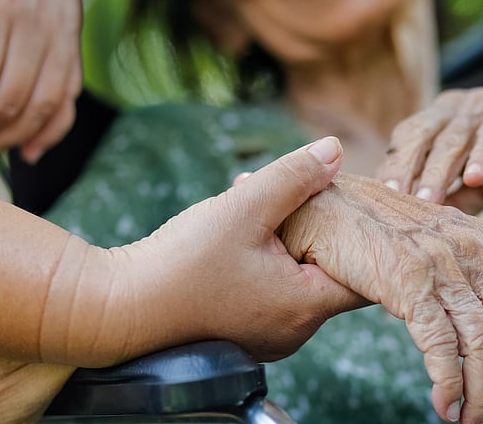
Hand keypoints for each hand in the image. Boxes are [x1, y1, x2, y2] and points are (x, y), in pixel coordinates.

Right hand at [39, 137, 366, 366]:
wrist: (117, 310)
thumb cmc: (180, 265)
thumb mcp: (244, 208)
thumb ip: (295, 177)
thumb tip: (336, 150)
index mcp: (305, 307)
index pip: (365, 271)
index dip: (366, 231)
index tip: (359, 198)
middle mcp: (295, 330)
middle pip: (332, 269)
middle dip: (321, 223)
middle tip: (307, 187)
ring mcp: (269, 333)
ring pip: (299, 274)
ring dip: (288, 234)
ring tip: (260, 198)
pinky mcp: (245, 328)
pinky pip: (274, 285)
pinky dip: (268, 253)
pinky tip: (241, 223)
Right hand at [277, 174, 482, 423]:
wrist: (320, 204)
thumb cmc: (371, 232)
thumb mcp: (431, 249)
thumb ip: (460, 280)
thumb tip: (480, 335)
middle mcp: (472, 249)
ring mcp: (441, 263)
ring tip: (473, 422)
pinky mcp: (409, 279)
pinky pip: (442, 346)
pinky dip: (449, 385)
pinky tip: (444, 405)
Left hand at [377, 72, 482, 213]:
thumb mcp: (482, 186)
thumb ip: (454, 203)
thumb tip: (423, 236)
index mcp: (436, 124)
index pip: (402, 146)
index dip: (388, 172)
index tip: (371, 206)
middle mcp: (451, 110)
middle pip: (417, 136)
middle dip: (402, 169)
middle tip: (389, 202)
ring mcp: (482, 105)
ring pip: (453, 136)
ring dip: (438, 169)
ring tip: (427, 200)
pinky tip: (477, 176)